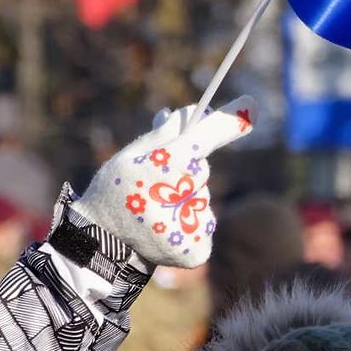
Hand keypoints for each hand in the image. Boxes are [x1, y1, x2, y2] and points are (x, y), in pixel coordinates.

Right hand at [70, 99, 253, 267]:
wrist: (99, 247)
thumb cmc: (113, 193)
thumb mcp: (128, 157)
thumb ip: (163, 135)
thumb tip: (193, 111)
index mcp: (165, 164)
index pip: (204, 136)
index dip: (228, 120)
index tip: (250, 103)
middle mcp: (184, 194)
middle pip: (199, 169)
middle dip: (183, 173)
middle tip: (151, 187)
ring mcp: (192, 225)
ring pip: (199, 198)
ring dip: (182, 201)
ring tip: (152, 213)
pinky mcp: (198, 248)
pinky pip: (203, 225)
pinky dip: (187, 227)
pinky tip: (164, 232)